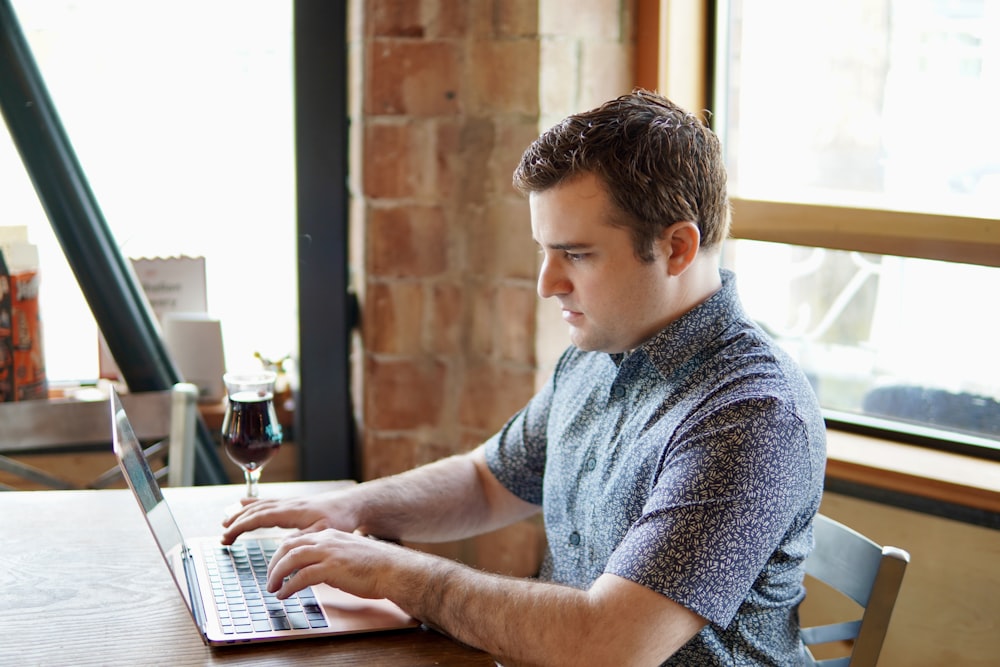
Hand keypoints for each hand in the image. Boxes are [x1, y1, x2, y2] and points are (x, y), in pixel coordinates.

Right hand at [220, 491, 357, 544]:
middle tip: (222, 535)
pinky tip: (244, 505)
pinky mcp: (293, 504)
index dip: (240, 527)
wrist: (351, 505)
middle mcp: (287, 505)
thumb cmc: (339, 518)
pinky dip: (252, 504)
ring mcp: (289, 503)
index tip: (227, 537)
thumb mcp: (323, 532)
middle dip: (236, 522)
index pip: (259, 518)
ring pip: (260, 505)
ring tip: (226, 521)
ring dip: (241, 513)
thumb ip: (303, 538)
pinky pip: (267, 503)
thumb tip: (283, 545)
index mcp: (292, 512)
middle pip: (255, 511)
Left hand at [265, 529, 403, 600]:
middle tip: (270, 579)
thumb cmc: (376, 566)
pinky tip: (285, 594)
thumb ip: (331, 558)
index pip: (297, 539)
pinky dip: (288, 586)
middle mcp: (326, 540)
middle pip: (288, 546)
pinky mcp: (331, 568)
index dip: (282, 554)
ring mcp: (328, 553)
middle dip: (274, 563)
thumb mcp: (348, 555)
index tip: (276, 566)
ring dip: (276, 574)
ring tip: (272, 588)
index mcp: (330, 535)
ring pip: (290, 558)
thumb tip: (315, 572)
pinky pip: (301, 576)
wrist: (393, 569)